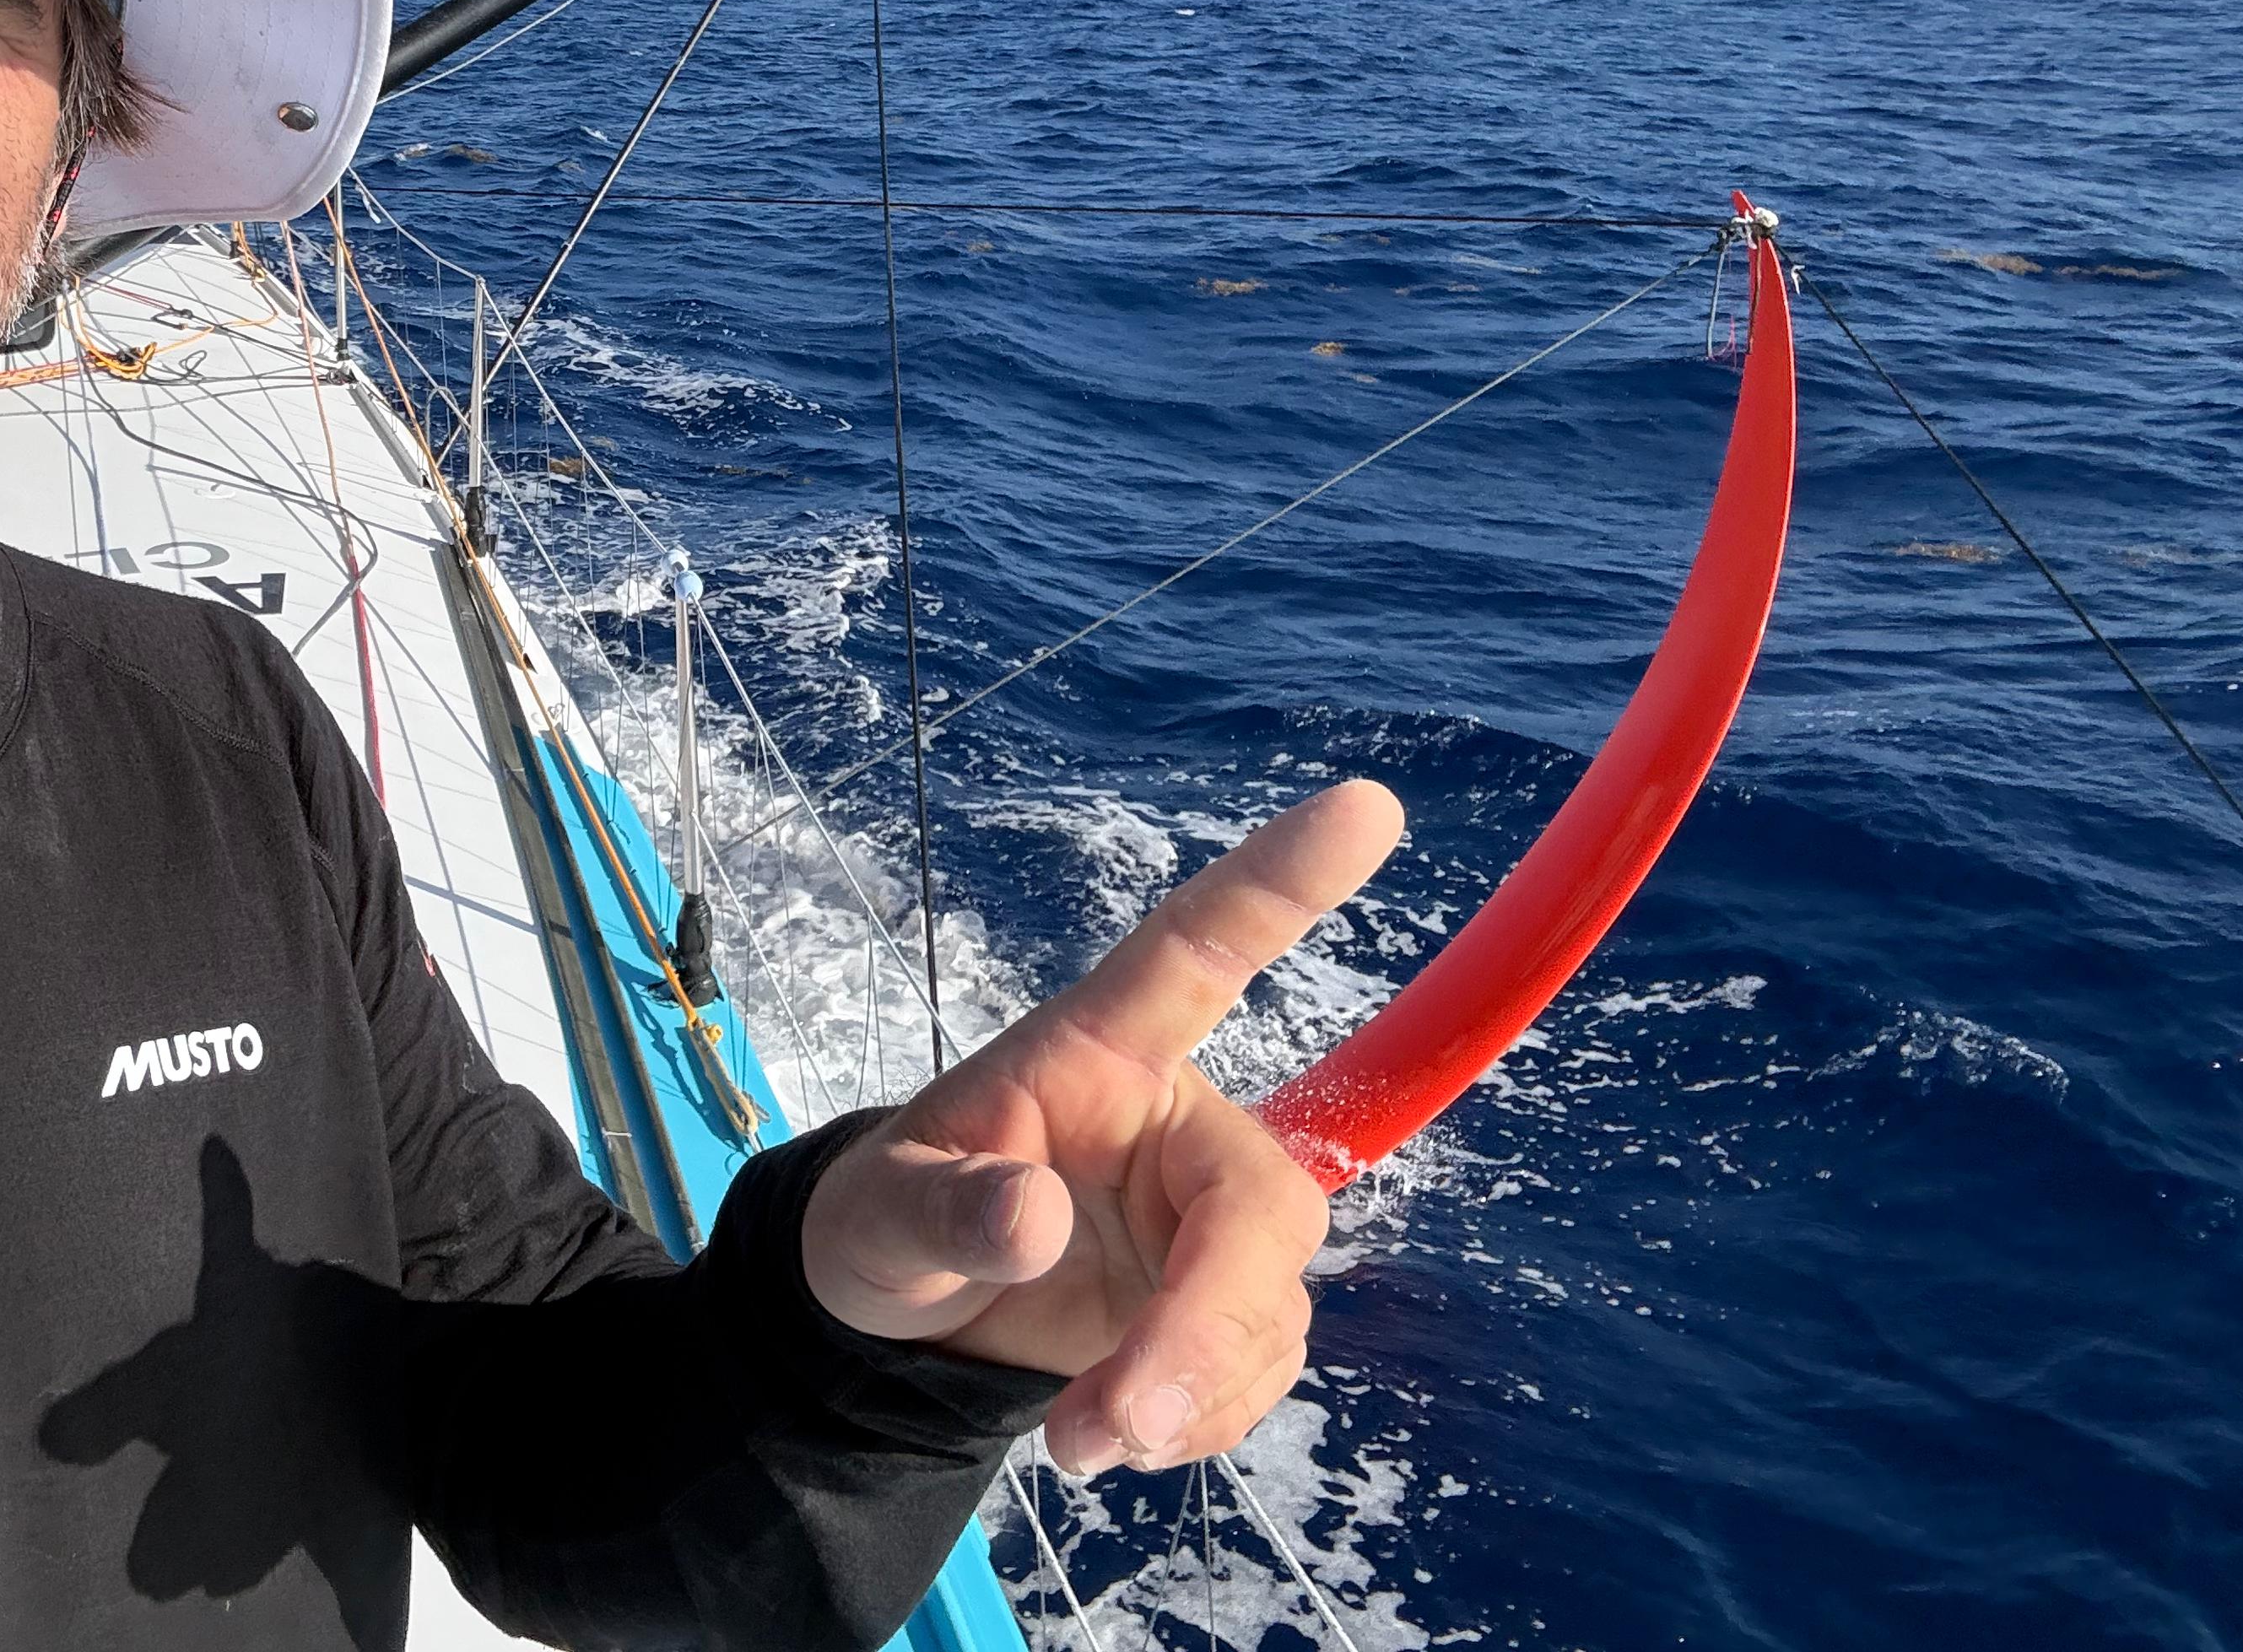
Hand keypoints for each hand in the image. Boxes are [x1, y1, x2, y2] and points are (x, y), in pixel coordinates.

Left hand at [798, 779, 1402, 1474]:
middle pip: (1262, 1205)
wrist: (899, 1326)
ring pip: (1267, 1305)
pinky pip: (1254, 1365)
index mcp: (1097, 1052)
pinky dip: (1194, 1416)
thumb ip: (945, 1208)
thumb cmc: (884, 1226)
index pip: (1198, 950)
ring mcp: (1204, 1217)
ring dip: (1189, 1388)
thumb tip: (1031, 1217)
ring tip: (1077, 1436)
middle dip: (1207, 1319)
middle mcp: (1174, 1123)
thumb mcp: (877, 1217)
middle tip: (1119, 1411)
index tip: (1364, 806)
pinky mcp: (1217, 1303)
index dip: (1280, 884)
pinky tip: (1115, 1430)